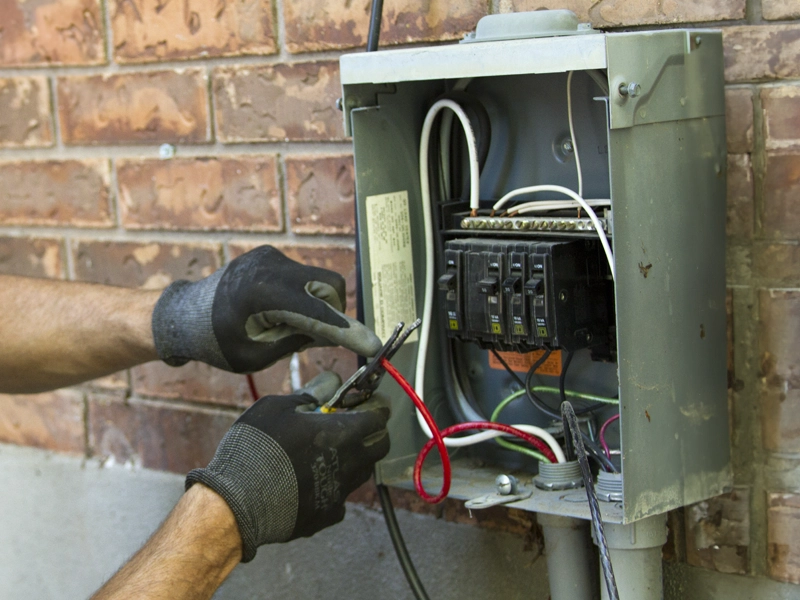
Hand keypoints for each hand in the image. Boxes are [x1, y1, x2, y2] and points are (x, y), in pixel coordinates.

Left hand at [151, 245, 381, 372]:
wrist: (186, 315)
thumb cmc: (219, 342)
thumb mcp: (259, 355)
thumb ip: (299, 341)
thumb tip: (336, 336)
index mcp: (264, 294)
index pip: (320, 314)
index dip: (350, 332)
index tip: (373, 347)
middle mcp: (271, 266)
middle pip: (330, 287)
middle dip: (333, 313)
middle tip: (314, 338)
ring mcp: (271, 256)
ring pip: (319, 281)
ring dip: (317, 306)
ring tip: (286, 325)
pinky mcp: (271, 255)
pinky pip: (303, 276)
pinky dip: (304, 296)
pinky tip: (279, 312)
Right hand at [185, 372, 390, 561]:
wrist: (238, 501)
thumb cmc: (256, 447)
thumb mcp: (278, 407)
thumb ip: (310, 394)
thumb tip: (331, 381)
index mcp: (342, 434)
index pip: (378, 418)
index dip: (377, 408)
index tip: (372, 404)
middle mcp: (349, 464)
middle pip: (380, 447)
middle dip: (374, 433)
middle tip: (357, 426)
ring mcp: (340, 493)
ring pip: (361, 473)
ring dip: (355, 459)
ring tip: (331, 452)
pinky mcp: (326, 516)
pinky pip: (340, 499)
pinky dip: (333, 488)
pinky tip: (313, 482)